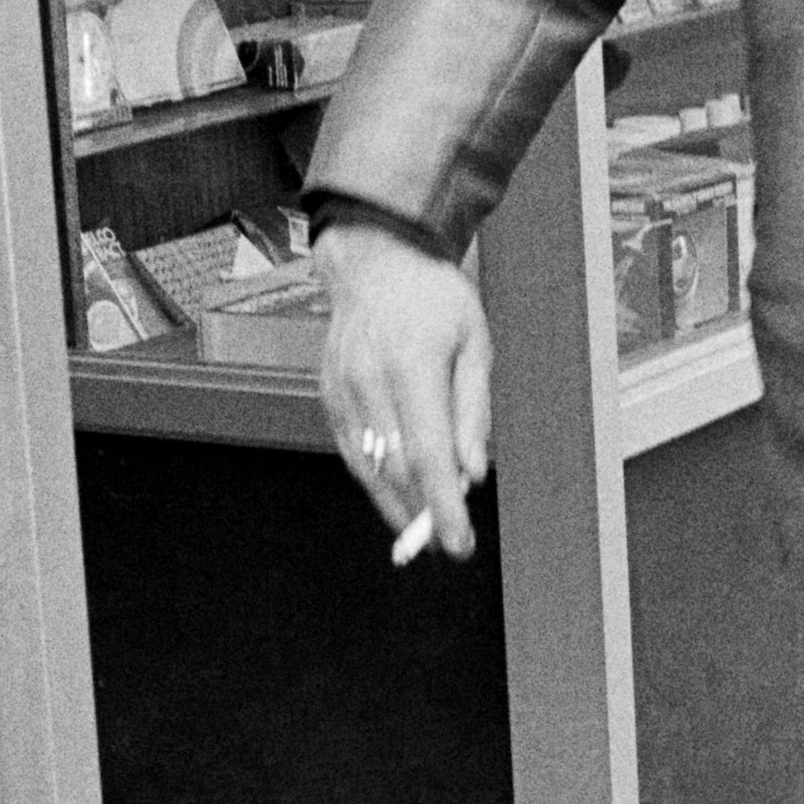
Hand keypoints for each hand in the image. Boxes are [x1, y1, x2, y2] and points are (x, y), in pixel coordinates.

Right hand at [314, 221, 491, 560]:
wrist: (377, 260)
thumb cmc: (435, 299)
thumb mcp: (475, 344)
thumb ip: (474, 412)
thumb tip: (473, 473)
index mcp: (412, 363)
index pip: (428, 453)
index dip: (442, 506)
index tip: (458, 543)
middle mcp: (369, 378)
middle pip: (395, 468)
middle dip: (423, 514)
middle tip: (448, 543)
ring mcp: (342, 387)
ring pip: (368, 467)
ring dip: (396, 506)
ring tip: (423, 531)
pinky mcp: (328, 394)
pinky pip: (349, 451)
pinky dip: (372, 481)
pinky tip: (394, 499)